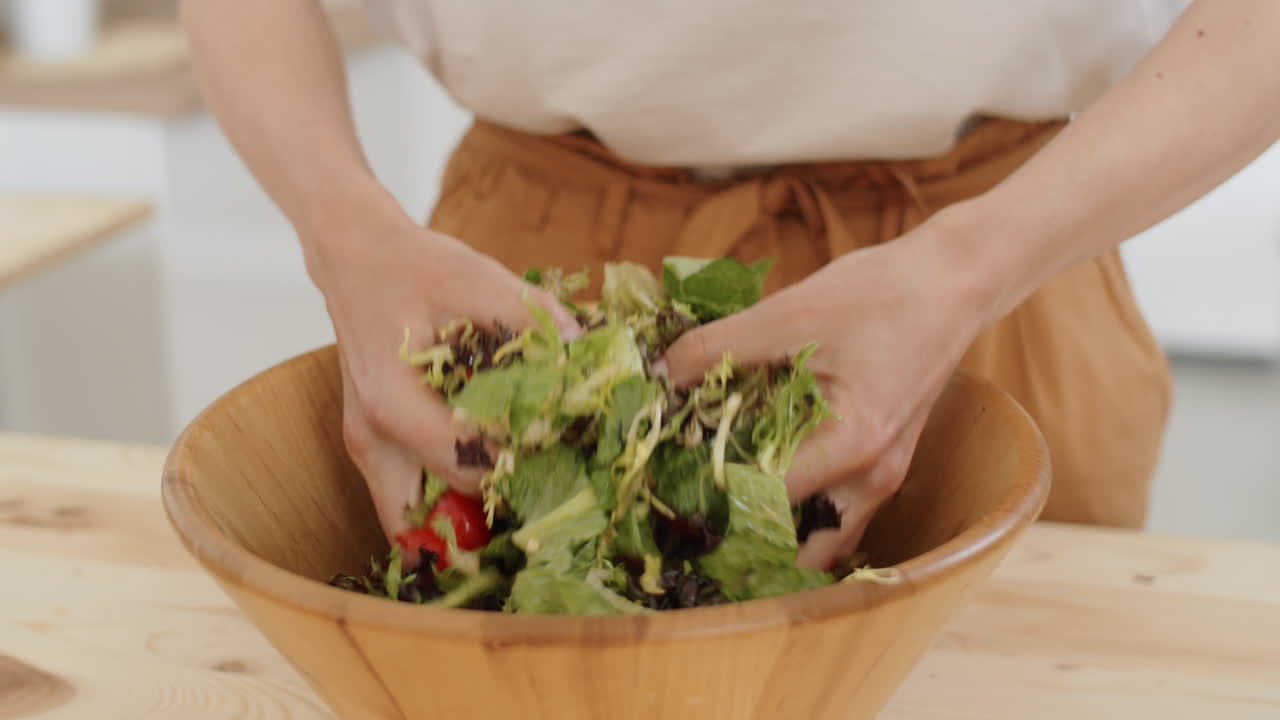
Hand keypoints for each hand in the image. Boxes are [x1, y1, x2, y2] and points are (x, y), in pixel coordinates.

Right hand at [308, 215, 579, 547]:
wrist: (356, 255)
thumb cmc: (412, 266)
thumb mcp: (476, 279)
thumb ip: (531, 318)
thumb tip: (584, 351)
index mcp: (395, 406)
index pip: (470, 467)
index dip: (524, 465)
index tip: (568, 447)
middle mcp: (373, 441)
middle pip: (439, 514)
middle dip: (496, 508)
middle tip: (553, 485)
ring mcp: (368, 450)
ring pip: (414, 521)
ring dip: (465, 519)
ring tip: (524, 491)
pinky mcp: (375, 448)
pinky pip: (409, 500)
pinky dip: (446, 500)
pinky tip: (492, 476)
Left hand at [661, 225, 996, 568]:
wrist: (954, 279)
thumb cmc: (880, 293)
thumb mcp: (787, 315)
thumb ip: (716, 349)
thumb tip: (656, 376)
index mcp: (853, 449)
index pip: (765, 501)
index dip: (709, 493)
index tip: (663, 478)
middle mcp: (874, 480)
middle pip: (798, 545)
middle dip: (741, 533)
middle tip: (686, 507)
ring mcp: (885, 476)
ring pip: (821, 537)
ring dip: (774, 526)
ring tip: (719, 494)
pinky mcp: (885, 461)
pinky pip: (836, 509)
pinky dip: (799, 504)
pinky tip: (761, 468)